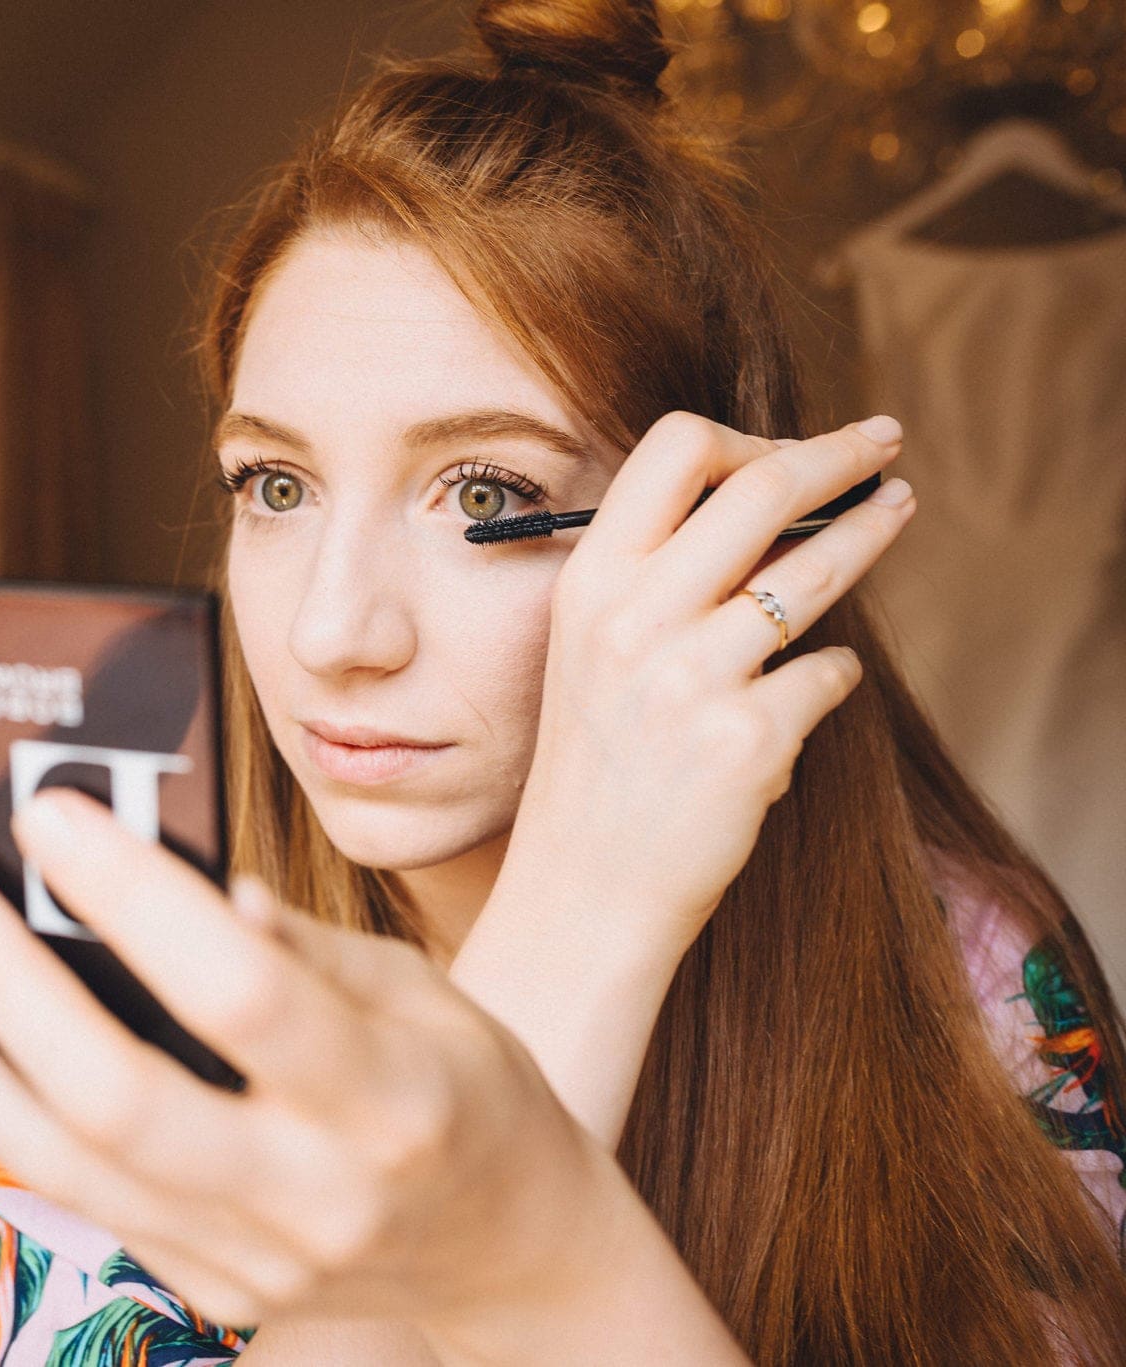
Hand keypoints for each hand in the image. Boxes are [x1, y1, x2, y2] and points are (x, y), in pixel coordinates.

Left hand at [0, 786, 615, 1333]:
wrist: (513, 1270)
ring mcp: (249, 1258)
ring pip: (62, 1162)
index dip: (134, 899)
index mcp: (391, 1098)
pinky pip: (73, 1195)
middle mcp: (312, 1194)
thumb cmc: (474, 1097)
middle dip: (4, 978)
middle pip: (118, 1094)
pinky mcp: (203, 1287)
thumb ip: (308, 952)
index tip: (53, 815)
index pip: (239, 994)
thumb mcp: (428, 996)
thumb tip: (199, 891)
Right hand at [500, 410, 914, 955]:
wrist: (586, 886)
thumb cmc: (598, 761)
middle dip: (840, 452)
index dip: (745, 436)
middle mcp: (634, 620)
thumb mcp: (595, 650)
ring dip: (871, 530)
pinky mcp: (748, 741)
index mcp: (590, 584)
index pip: (675, 449)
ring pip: (815, 568)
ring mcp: (691, 680)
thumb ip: (659, 575)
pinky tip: (818, 683)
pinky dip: (833, 673)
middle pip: (763, 485)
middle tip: (882, 442)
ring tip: (898, 511)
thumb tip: (769, 495)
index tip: (787, 450)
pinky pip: (828, 672)